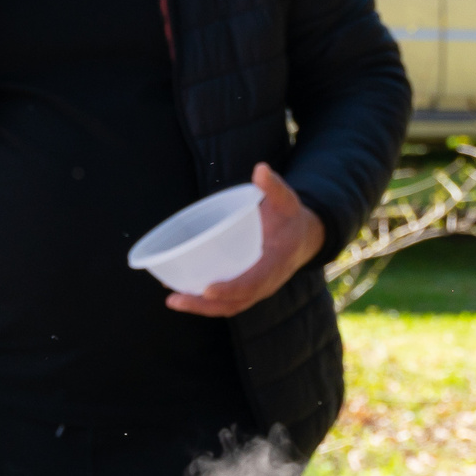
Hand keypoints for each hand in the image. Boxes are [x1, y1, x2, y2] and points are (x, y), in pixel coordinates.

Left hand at [167, 164, 326, 317]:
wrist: (302, 238)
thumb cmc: (290, 218)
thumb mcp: (287, 201)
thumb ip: (274, 187)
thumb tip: (261, 169)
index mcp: (276, 263)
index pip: (253, 282)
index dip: (231, 288)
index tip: (208, 289)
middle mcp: (265, 282)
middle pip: (234, 303)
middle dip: (204, 306)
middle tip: (174, 299)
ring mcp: (255, 289)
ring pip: (227, 306)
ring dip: (199, 307)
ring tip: (172, 299)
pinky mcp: (246, 288)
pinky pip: (225, 301)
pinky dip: (203, 301)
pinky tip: (180, 290)